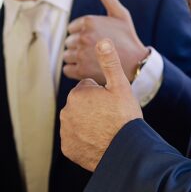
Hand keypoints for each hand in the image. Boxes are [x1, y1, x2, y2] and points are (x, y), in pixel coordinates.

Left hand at [60, 39, 143, 170]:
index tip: (112, 104)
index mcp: (78, 93)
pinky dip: (84, 140)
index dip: (103, 94)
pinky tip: (98, 142)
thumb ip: (109, 62)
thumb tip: (102, 40)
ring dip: (88, 123)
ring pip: (77, 120)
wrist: (124, 151)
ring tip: (106, 129)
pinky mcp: (67, 148)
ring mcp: (66, 131)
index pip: (88, 88)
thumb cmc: (124, 117)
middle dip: (93, 108)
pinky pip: (75, 139)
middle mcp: (66, 111)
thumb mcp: (121, 86)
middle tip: (110, 117)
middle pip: (81, 104)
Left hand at [63, 0, 147, 82]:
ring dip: (75, 58)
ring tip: (91, 59)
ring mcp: (81, 54)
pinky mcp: (81, 70)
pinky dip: (74, 69)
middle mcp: (83, 36)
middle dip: (78, 46)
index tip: (94, 39)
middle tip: (94, 50)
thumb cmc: (128, 38)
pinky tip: (87, 67)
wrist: (137, 64)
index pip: (72, 28)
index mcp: (89, 21)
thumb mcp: (120, 14)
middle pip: (69, 42)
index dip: (82, 34)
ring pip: (66, 55)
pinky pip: (67, 69)